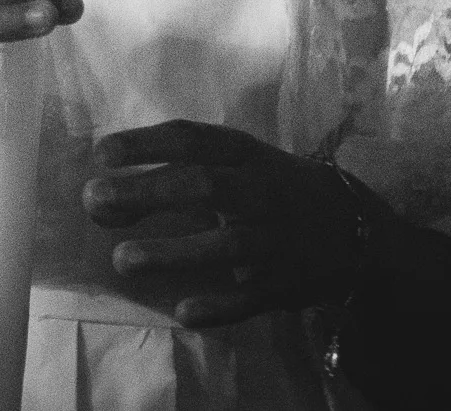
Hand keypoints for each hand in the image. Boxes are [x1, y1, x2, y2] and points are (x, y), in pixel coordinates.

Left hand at [83, 121, 377, 326]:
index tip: (102, 154)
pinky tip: (183, 311)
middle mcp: (261, 190)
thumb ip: (177, 172)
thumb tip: (105, 188)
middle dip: (149, 191)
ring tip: (122, 260)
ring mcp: (276, 238)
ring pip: (226, 245)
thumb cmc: (272, 187)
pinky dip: (219, 306)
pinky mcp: (286, 282)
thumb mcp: (238, 163)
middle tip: (95, 200)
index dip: (147, 143)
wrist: (355, 227)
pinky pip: (251, 297)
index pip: (193, 139)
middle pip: (204, 185)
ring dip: (173, 251)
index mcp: (245, 153)